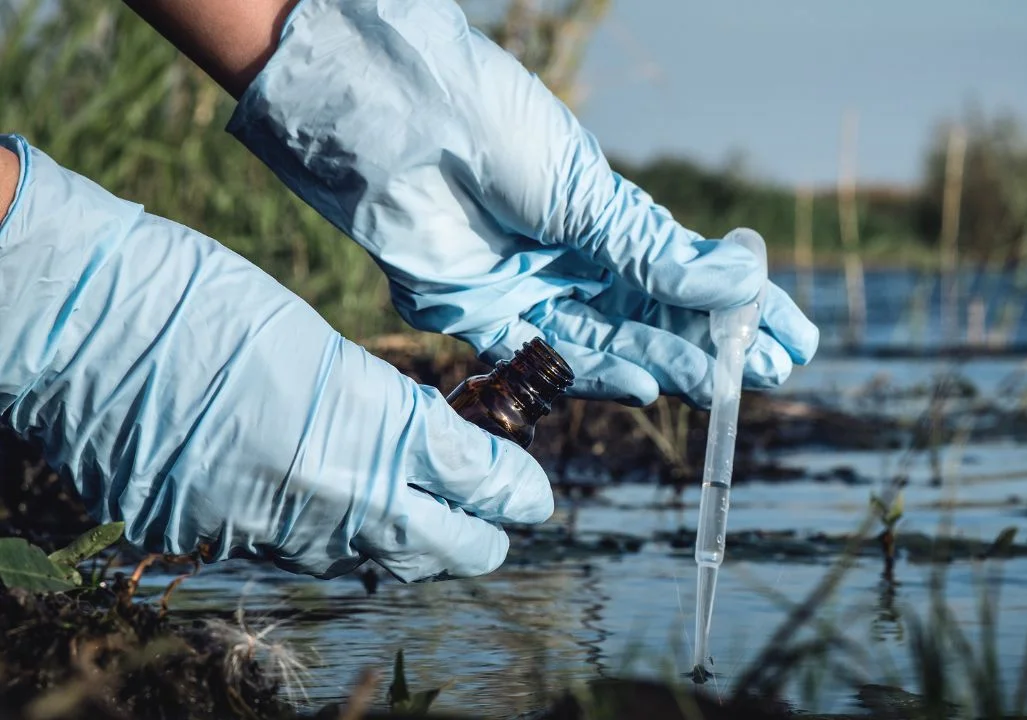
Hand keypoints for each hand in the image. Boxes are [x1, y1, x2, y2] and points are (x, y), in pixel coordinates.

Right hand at [0, 135, 552, 581]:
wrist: (83, 323)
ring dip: (406, 543)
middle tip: (494, 516)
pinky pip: (294, 556)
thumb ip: (382, 409)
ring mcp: (270, 530)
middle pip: (445, 550)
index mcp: (374, 427)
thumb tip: (422, 447)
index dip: (518, 490)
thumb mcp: (319, 344)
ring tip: (421, 516)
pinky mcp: (212, 541)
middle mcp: (333, 497)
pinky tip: (325, 507)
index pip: (479, 481)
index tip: (534, 494)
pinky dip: (325, 537)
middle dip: (482, 537)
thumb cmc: (204, 299)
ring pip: (372, 563)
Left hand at [227, 0, 819, 407]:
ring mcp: (532, 291)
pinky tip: (650, 387)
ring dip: (672, 366)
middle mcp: (574, 259)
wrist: (399, 123)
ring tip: (725, 385)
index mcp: (605, 217)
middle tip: (773, 373)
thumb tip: (743, 283)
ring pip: (615, 344)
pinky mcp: (484, 320)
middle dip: (718, 346)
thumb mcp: (588, 193)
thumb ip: (655, 254)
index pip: (690, 273)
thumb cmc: (496, 131)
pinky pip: (552, 360)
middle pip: (658, 318)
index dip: (743, 307)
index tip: (794, 335)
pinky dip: (602, 376)